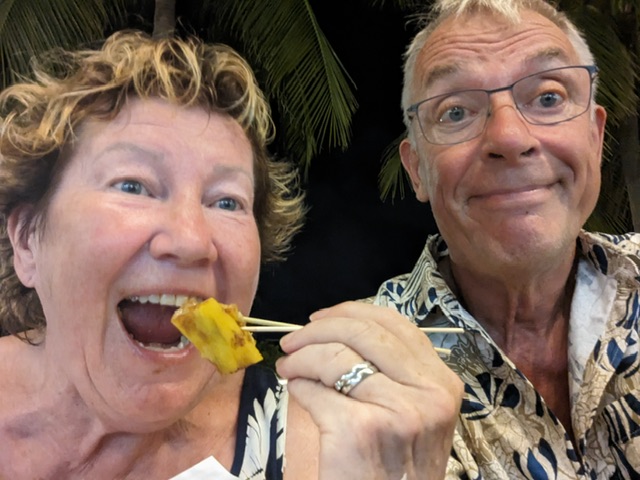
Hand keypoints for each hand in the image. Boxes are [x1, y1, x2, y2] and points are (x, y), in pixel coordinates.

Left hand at [276, 301, 462, 479]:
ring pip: (334, 356)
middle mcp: (429, 393)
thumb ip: (395, 373)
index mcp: (443, 383)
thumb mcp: (415, 415)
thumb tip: (341, 329)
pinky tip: (296, 392)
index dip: (351, 312)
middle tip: (292, 342)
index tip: (321, 318)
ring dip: (300, 357)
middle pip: (362, 332)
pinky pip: (316, 390)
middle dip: (317, 330)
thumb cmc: (395, 469)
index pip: (395, 324)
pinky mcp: (360, 430)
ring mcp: (398, 411)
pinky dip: (298, 386)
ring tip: (288, 367)